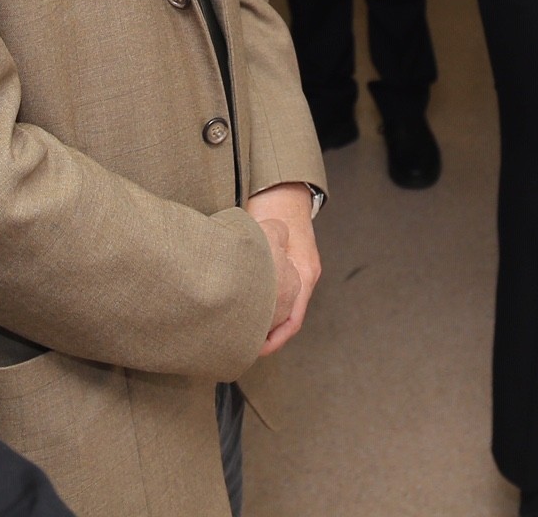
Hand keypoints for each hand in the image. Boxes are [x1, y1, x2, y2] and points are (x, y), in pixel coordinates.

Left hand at [247, 182, 321, 355]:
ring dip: (268, 323)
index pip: (292, 319)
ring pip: (286, 307)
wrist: (284, 187)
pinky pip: (283, 295)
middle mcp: (306, 274)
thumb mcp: (261, 233)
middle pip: (290, 318)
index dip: (274, 340)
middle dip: (268, 338)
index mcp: (304, 272)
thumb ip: (253, 256)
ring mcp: (301, 271)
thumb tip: (231, 281)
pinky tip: (249, 312)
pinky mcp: (292, 266)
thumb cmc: (272, 206)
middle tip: (244, 350)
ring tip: (244, 337)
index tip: (254, 350)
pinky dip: (268, 308)